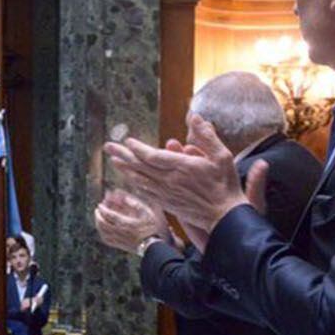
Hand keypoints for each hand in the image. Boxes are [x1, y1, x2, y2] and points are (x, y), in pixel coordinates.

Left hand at [93, 189, 165, 252]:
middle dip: (98, 216)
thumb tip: (124, 197)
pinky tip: (102, 230)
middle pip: (103, 223)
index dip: (103, 209)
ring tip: (98, 218)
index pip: (109, 215)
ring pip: (103, 232)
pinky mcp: (119, 245)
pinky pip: (106, 240)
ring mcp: (118, 239)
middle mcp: (120, 232)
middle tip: (97, 210)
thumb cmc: (150, 227)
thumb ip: (135, 204)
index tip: (100, 205)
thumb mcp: (146, 212)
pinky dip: (102, 233)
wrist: (152, 245)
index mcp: (126, 223)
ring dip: (98, 224)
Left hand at [101, 113, 248, 250]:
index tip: (127, 141)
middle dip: (123, 155)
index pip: (152, 156)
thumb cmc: (225, 185)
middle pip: (140, 166)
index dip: (138, 148)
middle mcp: (169, 181)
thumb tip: (195, 117)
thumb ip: (207, 136)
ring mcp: (166, 193)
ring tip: (114, 161)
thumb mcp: (222, 156)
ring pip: (140, 180)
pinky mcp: (166, 203)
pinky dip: (135, 184)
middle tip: (108, 147)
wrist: (224, 217)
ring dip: (125, 169)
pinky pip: (146, 192)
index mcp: (182, 167)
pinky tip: (130, 179)